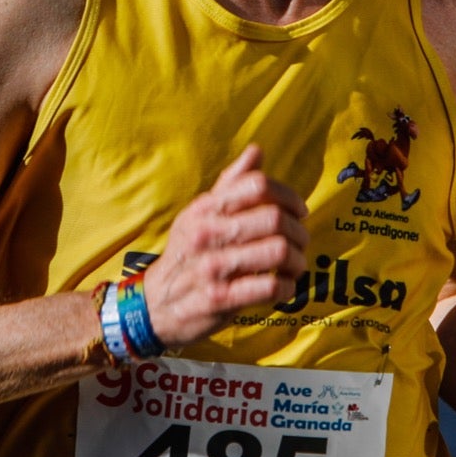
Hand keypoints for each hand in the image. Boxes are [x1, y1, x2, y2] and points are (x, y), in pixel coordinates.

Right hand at [143, 145, 307, 348]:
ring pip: (278, 251)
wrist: (155, 304)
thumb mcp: (200, 215)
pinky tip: (283, 287)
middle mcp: (207, 234)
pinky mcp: (220, 299)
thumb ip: (230, 184)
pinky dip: (286, 288)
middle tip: (300, 242)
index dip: (288, 196)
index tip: (298, 210)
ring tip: (294, 266)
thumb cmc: (187, 254)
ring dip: (297, 261)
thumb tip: (256, 151)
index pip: (257, 185)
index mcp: (205, 209)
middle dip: (298, 232)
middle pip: (274, 219)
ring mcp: (213, 267)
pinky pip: (269, 287)